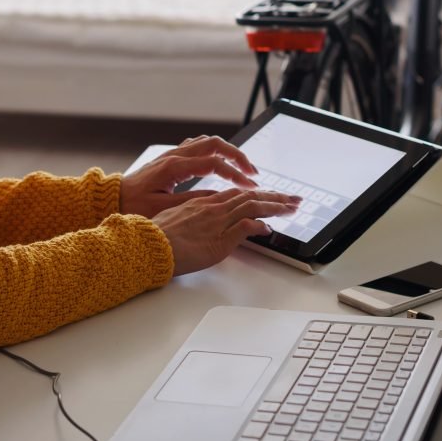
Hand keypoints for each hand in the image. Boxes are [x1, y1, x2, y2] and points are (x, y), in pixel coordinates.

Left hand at [119, 135, 261, 218]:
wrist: (111, 199)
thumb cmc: (132, 206)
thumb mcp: (164, 208)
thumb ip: (193, 201)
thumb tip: (219, 198)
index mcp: (175, 167)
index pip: (214, 163)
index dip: (235, 174)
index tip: (248, 186)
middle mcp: (175, 156)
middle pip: (215, 144)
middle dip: (238, 156)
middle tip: (252, 173)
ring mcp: (172, 154)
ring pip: (208, 142)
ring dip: (227, 152)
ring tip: (241, 168)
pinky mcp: (170, 159)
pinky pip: (198, 147)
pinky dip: (214, 152)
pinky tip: (220, 163)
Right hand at [152, 189, 301, 275]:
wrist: (148, 246)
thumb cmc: (156, 237)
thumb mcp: (176, 220)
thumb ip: (194, 217)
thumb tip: (204, 221)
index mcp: (201, 203)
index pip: (236, 194)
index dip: (256, 194)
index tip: (269, 196)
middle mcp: (212, 208)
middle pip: (250, 197)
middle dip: (274, 197)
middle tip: (293, 199)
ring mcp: (217, 221)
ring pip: (252, 206)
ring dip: (275, 205)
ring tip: (292, 207)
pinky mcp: (220, 238)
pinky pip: (245, 226)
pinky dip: (259, 224)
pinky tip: (269, 227)